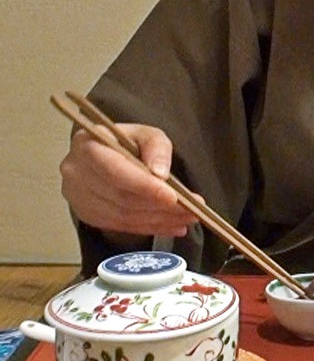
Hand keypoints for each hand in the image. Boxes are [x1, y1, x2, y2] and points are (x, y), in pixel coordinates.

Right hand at [60, 123, 199, 237]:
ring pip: (122, 216)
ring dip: (158, 220)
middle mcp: (76, 172)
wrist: (104, 152)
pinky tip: (171, 226)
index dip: (145, 187)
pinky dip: (148, 227)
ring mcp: (77, 197)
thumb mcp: (146, 133)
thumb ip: (156, 147)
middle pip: (121, 198)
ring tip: (187, 219)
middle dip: (160, 207)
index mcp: (87, 144)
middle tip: (191, 210)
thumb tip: (160, 173)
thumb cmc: (126, 140)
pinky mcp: (85, 214)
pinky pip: (120, 226)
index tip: (173, 197)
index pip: (116, 171)